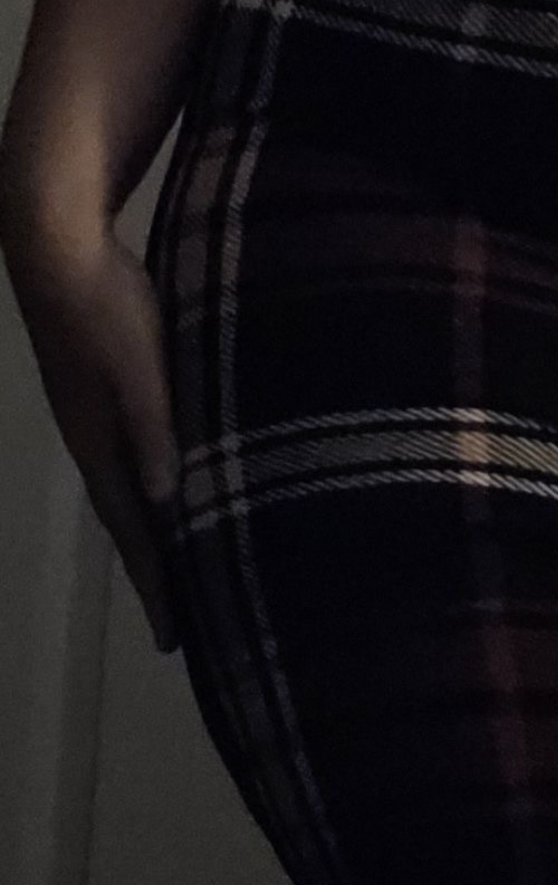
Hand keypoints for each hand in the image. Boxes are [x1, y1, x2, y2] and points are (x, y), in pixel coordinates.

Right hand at [0, 206, 182, 652]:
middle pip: (124, 517)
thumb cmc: (106, 307)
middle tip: (176, 620)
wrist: (55, 248)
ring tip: (170, 563)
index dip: (154, 578)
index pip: (133, 526)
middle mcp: (90, 438)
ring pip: (122, 487)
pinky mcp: (93, 388)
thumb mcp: (141, 369)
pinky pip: (123, 456)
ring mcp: (88, 413)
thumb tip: (170, 497)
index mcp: (101, 442)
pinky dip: (143, 485)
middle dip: (150, 567)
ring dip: (146, 529)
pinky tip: (159, 482)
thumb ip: (156, 428)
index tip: (173, 637)